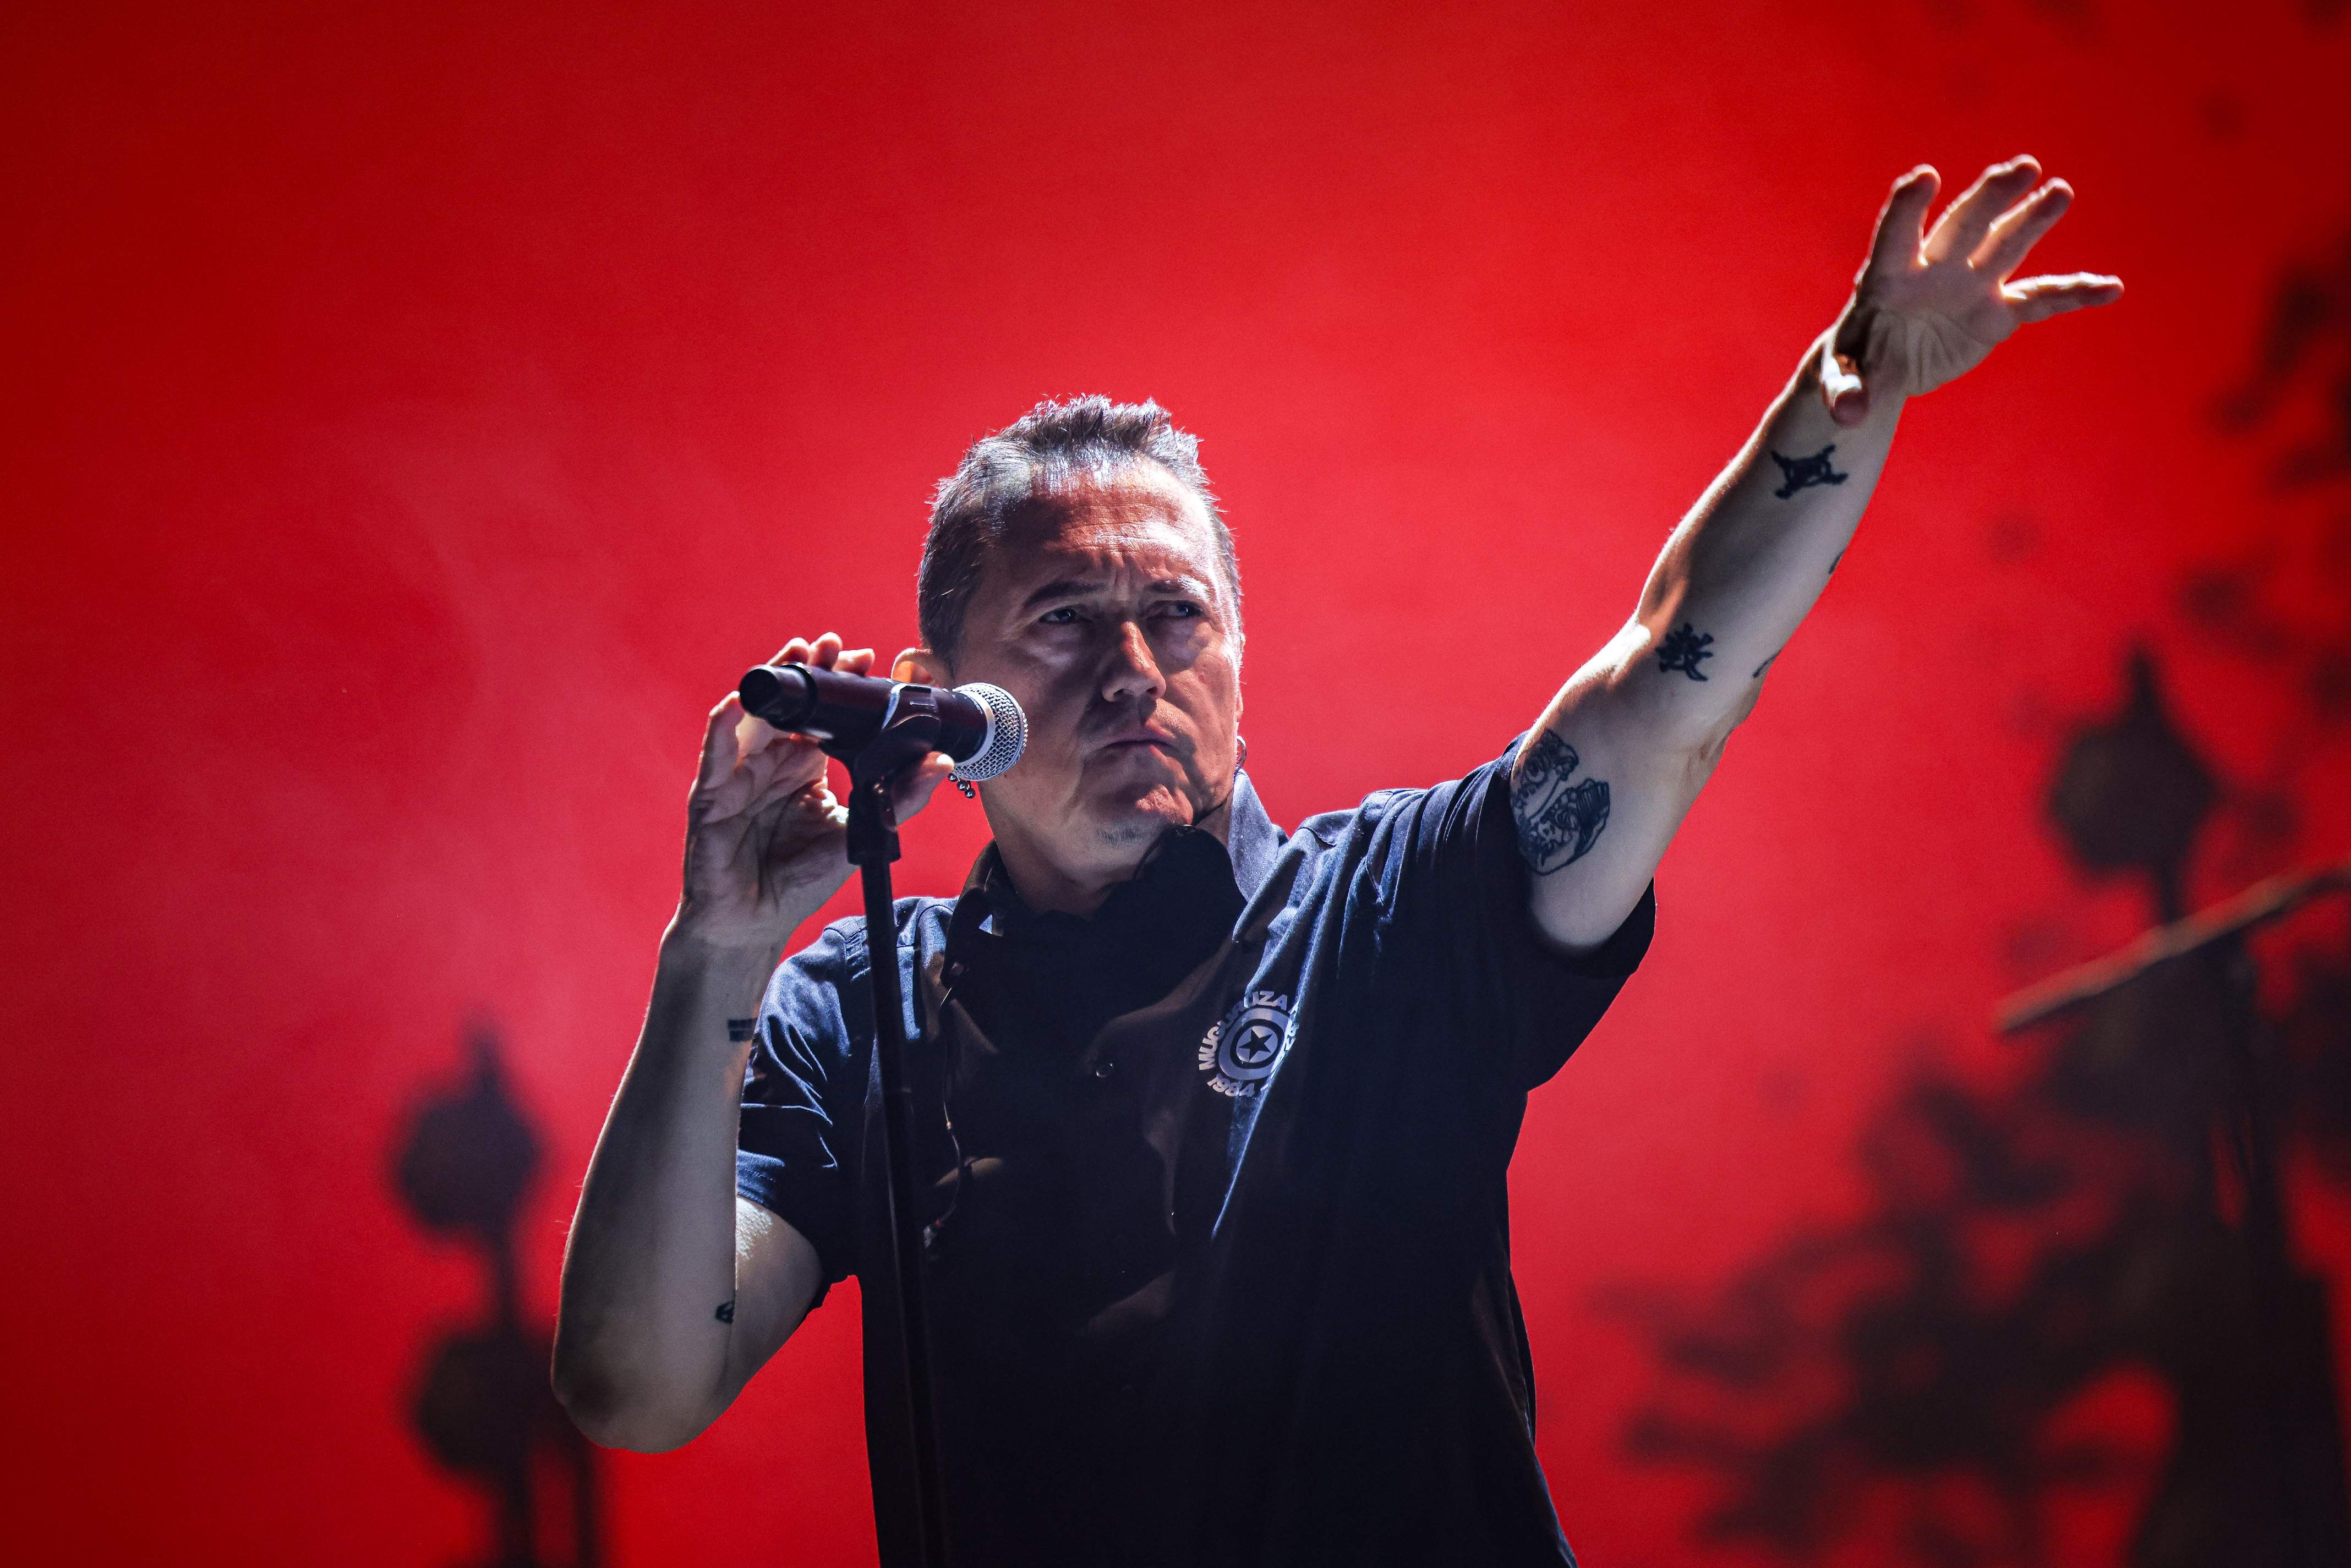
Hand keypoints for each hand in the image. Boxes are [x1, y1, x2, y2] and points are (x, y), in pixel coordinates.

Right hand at [673, 632, 956, 949]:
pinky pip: (716, 756)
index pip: (824, 714)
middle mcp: (771, 761)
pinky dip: (725, 728)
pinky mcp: (711, 795)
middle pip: (789, 704)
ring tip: (797, 654)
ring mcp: (739, 774)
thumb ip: (900, 798)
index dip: (841, 685)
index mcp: (805, 766)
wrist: (753, 923)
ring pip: (752, 716)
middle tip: (837, 646)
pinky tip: (741, 704)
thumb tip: (942, 761)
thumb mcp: (858, 833)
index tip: (867, 660)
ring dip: (772, 683)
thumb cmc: (798, 878)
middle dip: (811, 670)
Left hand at [1821, 156, 2123, 425]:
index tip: (1923, 176)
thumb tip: (1848, 414)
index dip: (1908, 209)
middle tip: (2023, 168)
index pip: (1896, 237)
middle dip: (1991, 198)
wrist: (1881, 363)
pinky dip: (2072, 294)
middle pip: (1962, 226)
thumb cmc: (1853, 361)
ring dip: (2033, 219)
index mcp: (1887, 277)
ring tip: (2060, 192)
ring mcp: (1970, 285)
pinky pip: (2040, 300)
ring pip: (2005, 245)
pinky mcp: (1996, 311)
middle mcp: (1933, 269)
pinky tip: (2110, 288)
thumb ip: (1843, 391)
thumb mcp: (1840, 379)